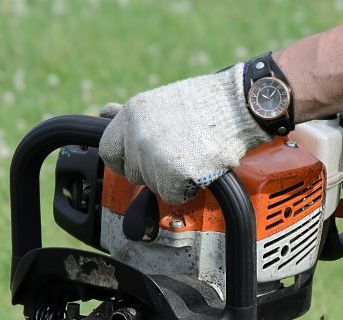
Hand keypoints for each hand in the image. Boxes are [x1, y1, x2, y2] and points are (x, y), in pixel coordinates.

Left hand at [99, 66, 270, 203]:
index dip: (125, 160)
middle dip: (152, 171)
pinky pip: (171, 195)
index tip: (141, 160)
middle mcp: (138, 134)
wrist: (239, 105)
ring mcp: (154, 154)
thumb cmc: (206, 104)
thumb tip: (103, 113)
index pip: (108, 151)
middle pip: (131, 173)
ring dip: (172, 179)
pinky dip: (187, 189)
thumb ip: (134, 117)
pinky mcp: (174, 172)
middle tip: (177, 153)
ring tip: (192, 155)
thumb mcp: (161, 101)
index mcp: (132, 113)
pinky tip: (199, 167)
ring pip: (152, 186)